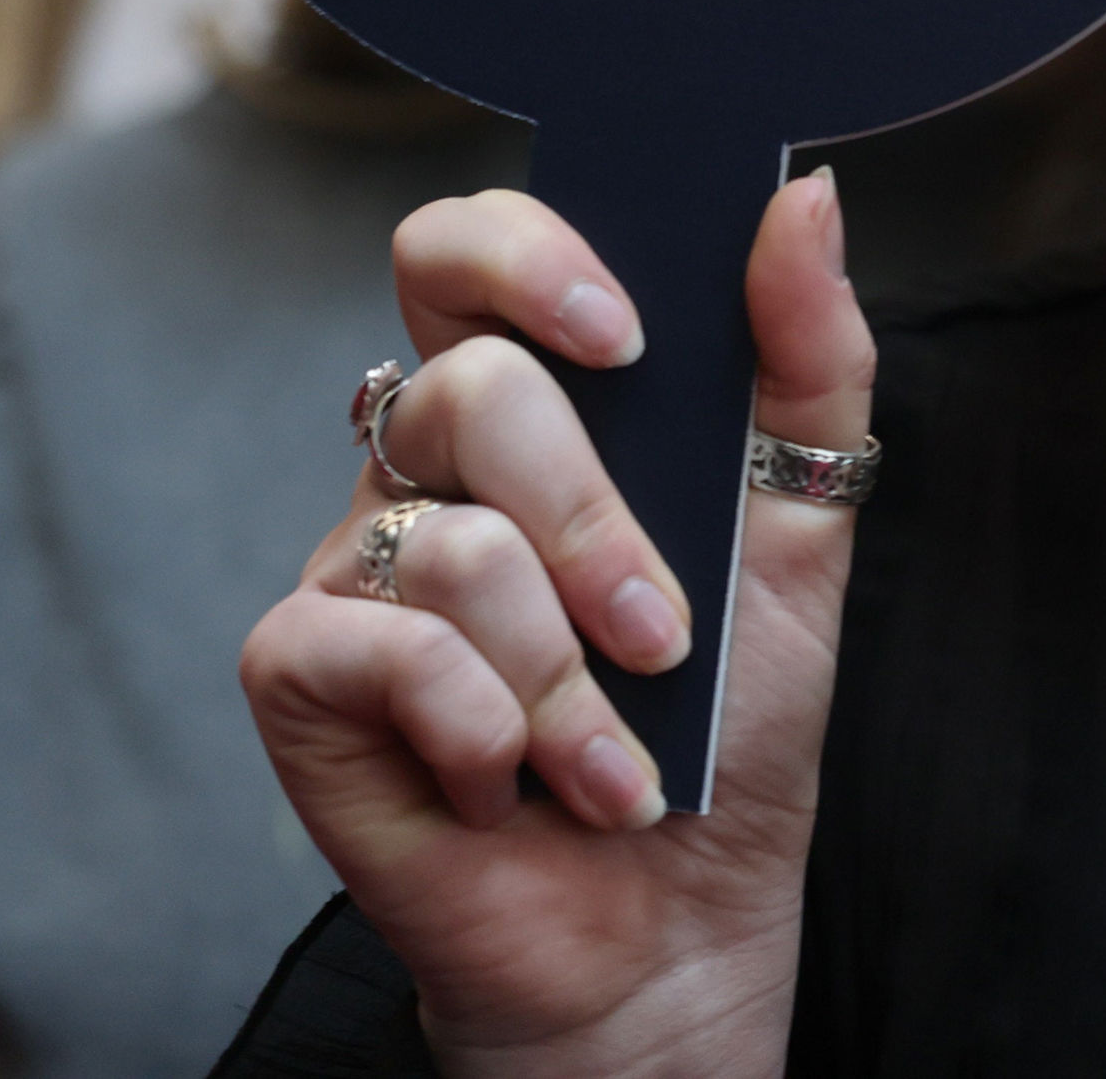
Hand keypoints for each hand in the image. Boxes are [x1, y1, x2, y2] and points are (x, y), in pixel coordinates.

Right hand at [241, 171, 872, 1074]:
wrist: (681, 909)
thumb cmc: (732, 712)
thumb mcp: (803, 519)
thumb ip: (806, 353)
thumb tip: (806, 197)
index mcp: (535, 404)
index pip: (462, 251)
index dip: (523, 258)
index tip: (625, 336)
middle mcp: (429, 466)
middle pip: (467, 390)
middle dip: (594, 525)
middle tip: (663, 631)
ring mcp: (355, 563)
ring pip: (451, 543)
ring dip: (565, 675)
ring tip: (615, 753)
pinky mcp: (299, 672)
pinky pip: (381, 649)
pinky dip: (484, 729)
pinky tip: (515, 783)